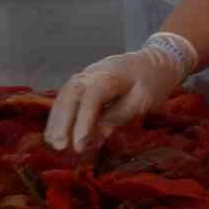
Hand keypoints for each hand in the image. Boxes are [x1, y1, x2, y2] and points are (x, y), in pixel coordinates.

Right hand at [44, 32, 196, 151]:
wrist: (155, 61)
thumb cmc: (152, 82)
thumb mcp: (144, 100)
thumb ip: (120, 115)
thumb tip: (97, 135)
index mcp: (111, 76)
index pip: (92, 98)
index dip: (83, 123)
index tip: (79, 146)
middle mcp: (93, 73)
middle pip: (71, 94)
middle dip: (62, 122)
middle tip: (60, 147)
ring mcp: (86, 76)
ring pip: (64, 95)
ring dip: (56, 120)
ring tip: (53, 144)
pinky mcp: (83, 82)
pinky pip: (66, 97)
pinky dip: (59, 115)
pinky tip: (54, 133)